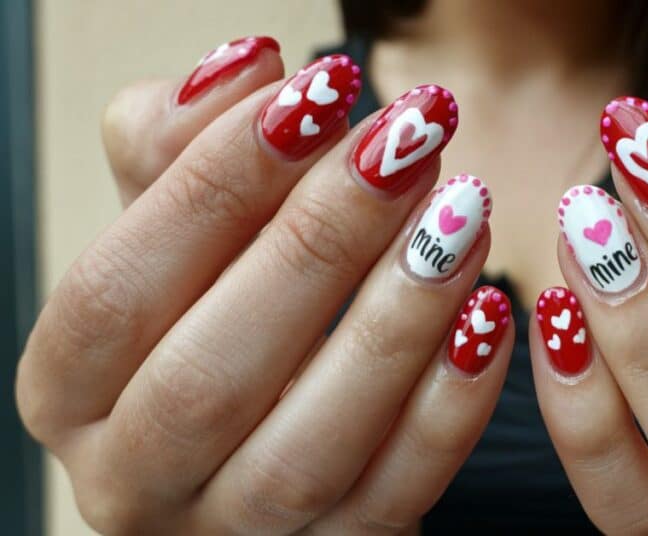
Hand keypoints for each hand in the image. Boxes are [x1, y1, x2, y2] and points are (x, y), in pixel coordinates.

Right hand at [17, 38, 513, 533]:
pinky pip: (399, 490)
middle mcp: (134, 479)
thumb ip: (177, 151)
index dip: (209, 187)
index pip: (114, 292)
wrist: (266, 426)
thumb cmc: (216, 314)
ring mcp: (236, 533)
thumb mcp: (173, 236)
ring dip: (395, 319)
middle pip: (209, 375)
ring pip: (309, 445)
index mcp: (70, 391)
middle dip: (318, 242)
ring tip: (461, 212)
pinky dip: (450, 401)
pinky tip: (489, 310)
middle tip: (405, 142)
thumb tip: (242, 70)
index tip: (309, 93)